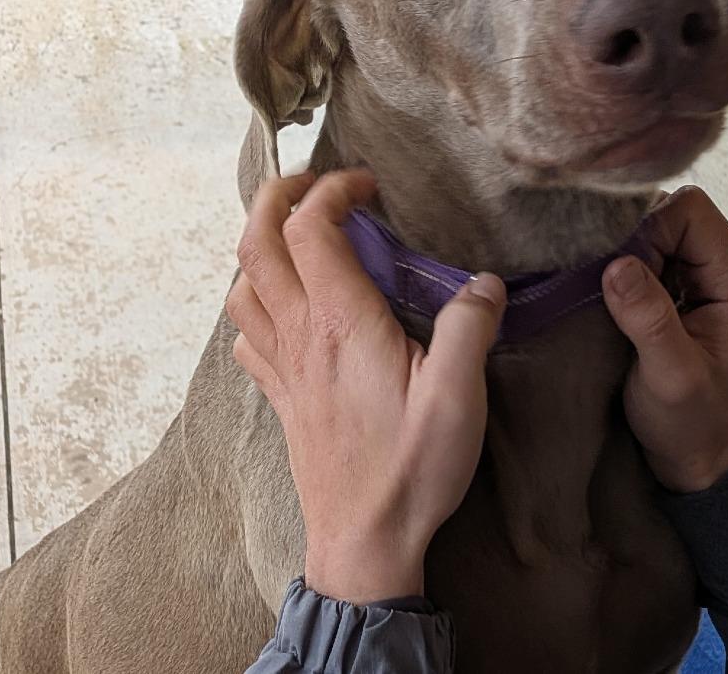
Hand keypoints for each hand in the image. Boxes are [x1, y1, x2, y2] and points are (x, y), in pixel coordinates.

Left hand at [227, 169, 506, 603]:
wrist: (363, 544)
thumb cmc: (410, 470)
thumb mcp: (458, 397)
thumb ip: (470, 327)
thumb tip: (485, 283)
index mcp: (342, 323)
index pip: (310, 228)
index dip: (333, 189)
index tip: (368, 185)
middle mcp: (300, 335)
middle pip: (255, 243)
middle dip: (275, 196)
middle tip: (313, 183)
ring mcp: (283, 367)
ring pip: (242, 285)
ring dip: (259, 244)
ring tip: (297, 234)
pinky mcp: (281, 396)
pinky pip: (247, 333)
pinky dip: (256, 300)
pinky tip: (285, 307)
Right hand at [602, 186, 727, 493]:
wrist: (695, 452)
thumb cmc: (690, 421)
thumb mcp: (671, 378)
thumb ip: (650, 321)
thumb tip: (617, 266)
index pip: (690, 210)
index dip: (649, 231)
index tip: (622, 278)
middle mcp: (725, 264)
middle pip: (670, 209)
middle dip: (632, 240)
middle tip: (611, 289)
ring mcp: (700, 271)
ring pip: (651, 225)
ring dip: (623, 253)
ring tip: (610, 297)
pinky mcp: (676, 281)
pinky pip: (642, 247)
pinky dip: (620, 265)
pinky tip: (610, 298)